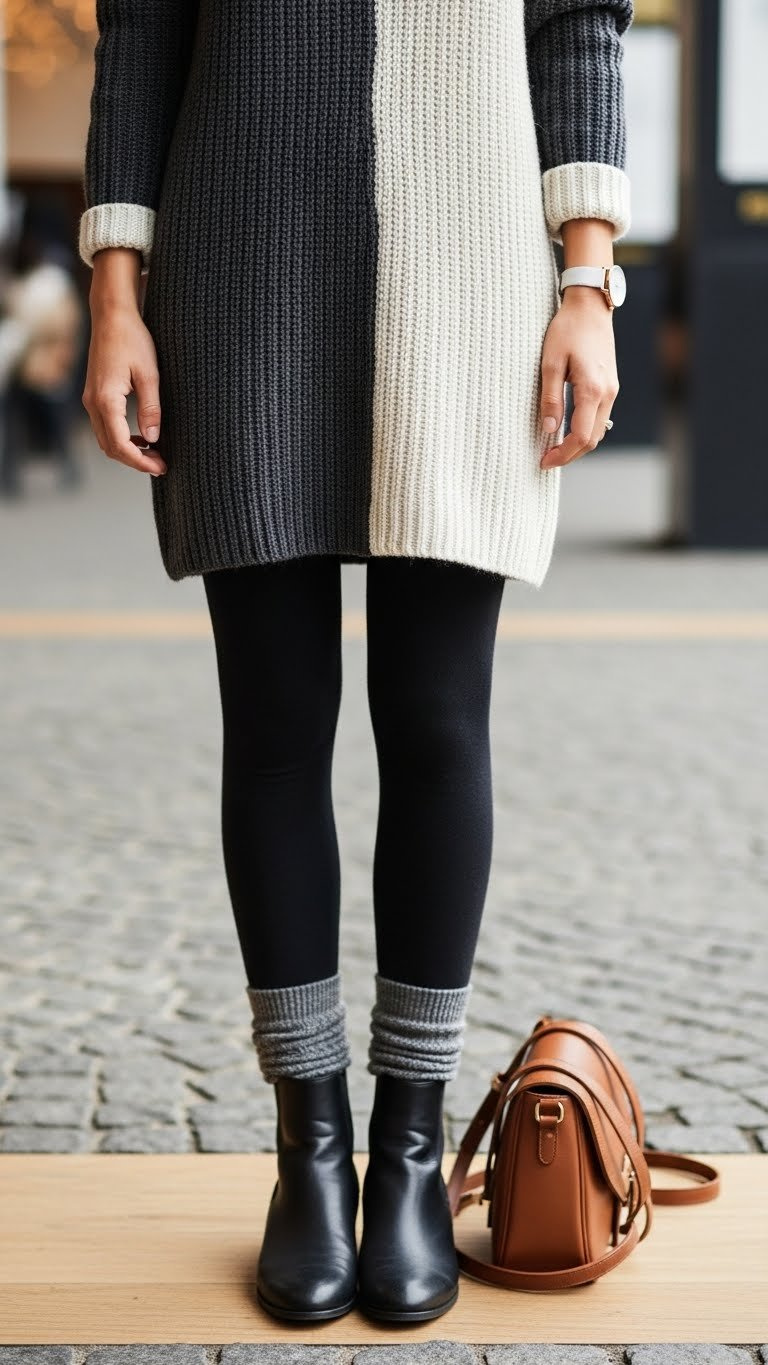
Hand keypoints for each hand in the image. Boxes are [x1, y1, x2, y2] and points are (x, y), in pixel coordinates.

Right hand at [82, 249, 165, 475]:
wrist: (112, 315)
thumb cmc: (132, 339)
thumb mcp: (149, 374)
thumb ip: (151, 408)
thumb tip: (154, 438)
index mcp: (106, 400)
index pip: (121, 445)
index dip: (141, 462)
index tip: (162, 467)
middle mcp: (93, 403)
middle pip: (111, 447)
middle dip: (135, 461)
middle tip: (162, 465)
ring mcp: (90, 400)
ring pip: (106, 439)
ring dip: (129, 451)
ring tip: (155, 454)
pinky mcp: (94, 395)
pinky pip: (105, 427)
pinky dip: (122, 438)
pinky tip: (143, 437)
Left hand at [538, 287, 618, 468]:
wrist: (591, 306)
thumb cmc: (567, 329)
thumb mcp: (550, 362)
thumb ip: (550, 398)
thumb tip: (549, 429)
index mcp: (592, 389)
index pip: (581, 436)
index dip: (563, 454)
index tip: (544, 461)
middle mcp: (607, 393)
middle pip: (592, 439)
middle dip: (570, 454)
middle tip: (546, 459)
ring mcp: (612, 390)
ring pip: (598, 430)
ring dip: (578, 444)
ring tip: (554, 447)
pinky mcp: (610, 385)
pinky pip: (600, 417)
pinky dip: (585, 430)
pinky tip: (567, 429)